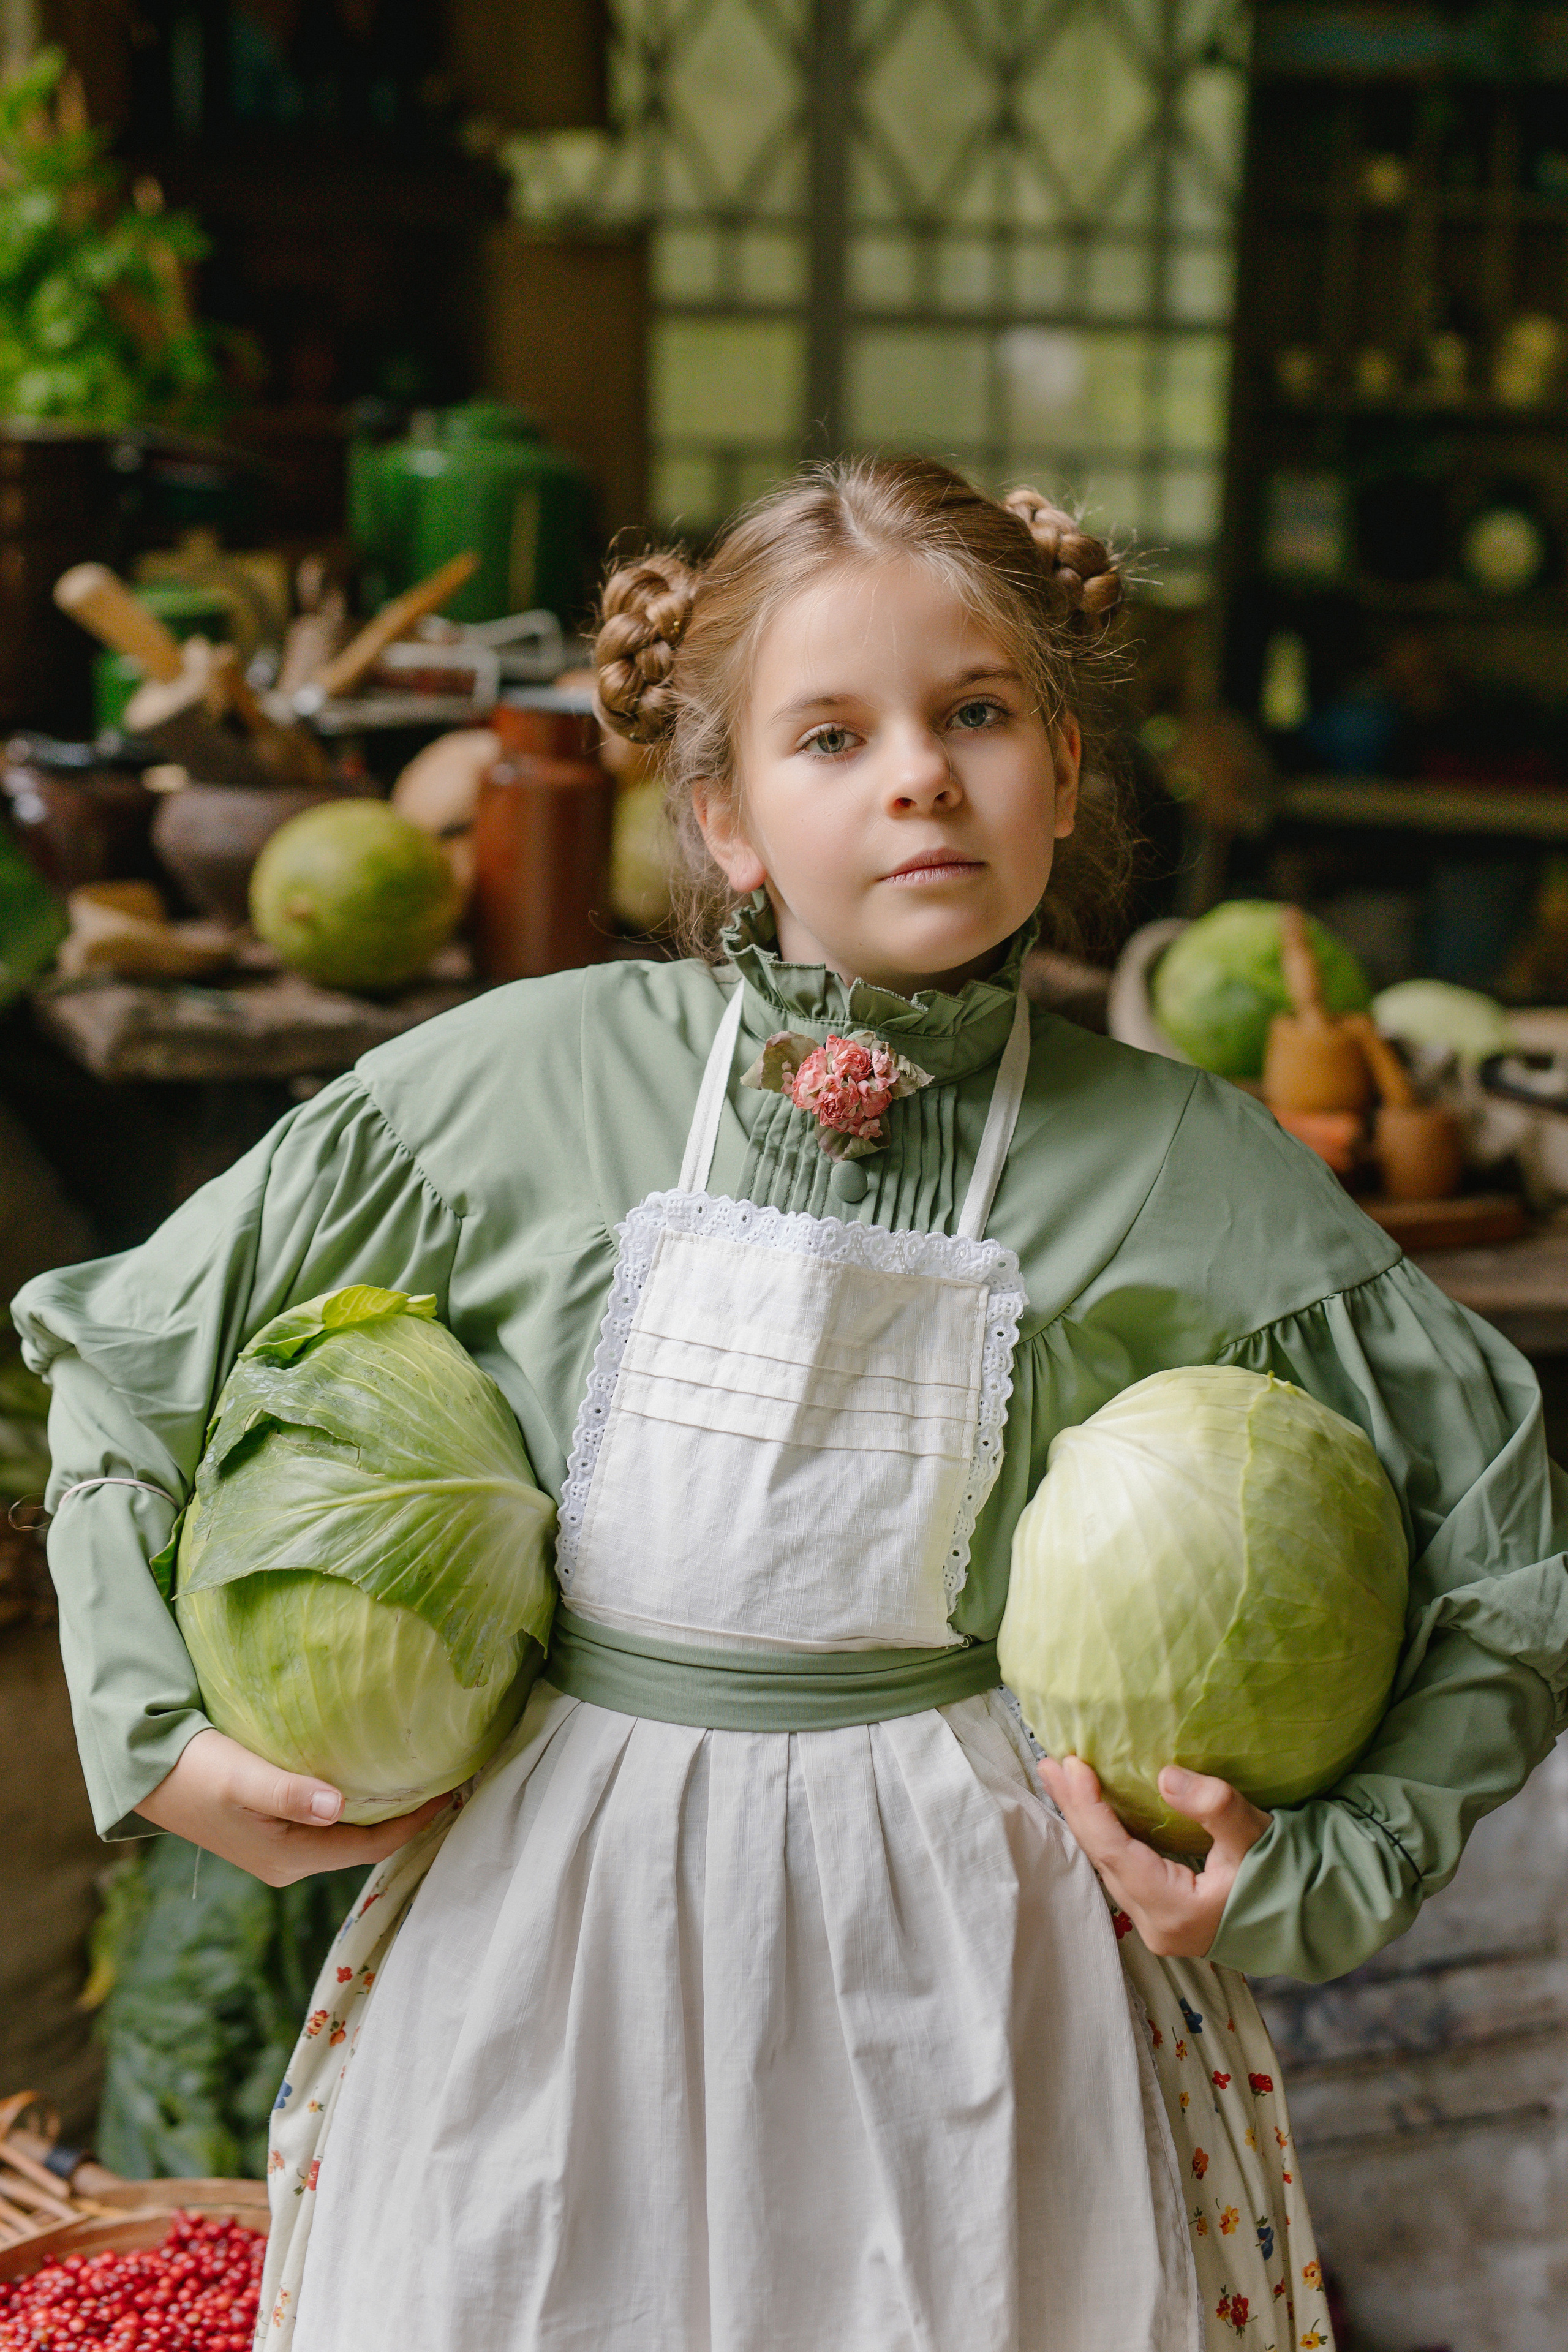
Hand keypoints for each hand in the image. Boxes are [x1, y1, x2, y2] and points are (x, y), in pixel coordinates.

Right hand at [135, 1726, 452, 1886]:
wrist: (148, 1773)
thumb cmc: (196, 1771)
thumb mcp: (244, 1778)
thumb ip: (290, 1793)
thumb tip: (338, 1807)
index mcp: (288, 1858)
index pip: (368, 1847)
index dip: (413, 1823)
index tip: (450, 1792)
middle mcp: (288, 1863)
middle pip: (362, 1844)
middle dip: (404, 1818)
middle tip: (444, 1782)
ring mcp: (279, 1850)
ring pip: (346, 1835)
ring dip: (381, 1811)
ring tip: (417, 1779)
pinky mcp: (271, 1831)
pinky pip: (328, 1824)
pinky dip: (356, 1806)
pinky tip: (371, 1779)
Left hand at [1037, 1754, 1270, 1957]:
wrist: (1311, 1915)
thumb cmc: (1287, 1875)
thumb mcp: (1256, 1836)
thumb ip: (1215, 1807)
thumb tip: (1165, 1777)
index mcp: (1175, 1911)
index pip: (1115, 1852)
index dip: (1089, 1808)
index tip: (1070, 1765)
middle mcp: (1157, 1924)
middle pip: (1102, 1858)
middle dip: (1075, 1808)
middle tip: (1050, 1763)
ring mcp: (1158, 1923)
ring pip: (1107, 1864)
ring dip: (1085, 1819)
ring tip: (1062, 1778)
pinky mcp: (1162, 1913)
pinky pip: (1120, 1868)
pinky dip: (1104, 1834)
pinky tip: (1094, 1808)